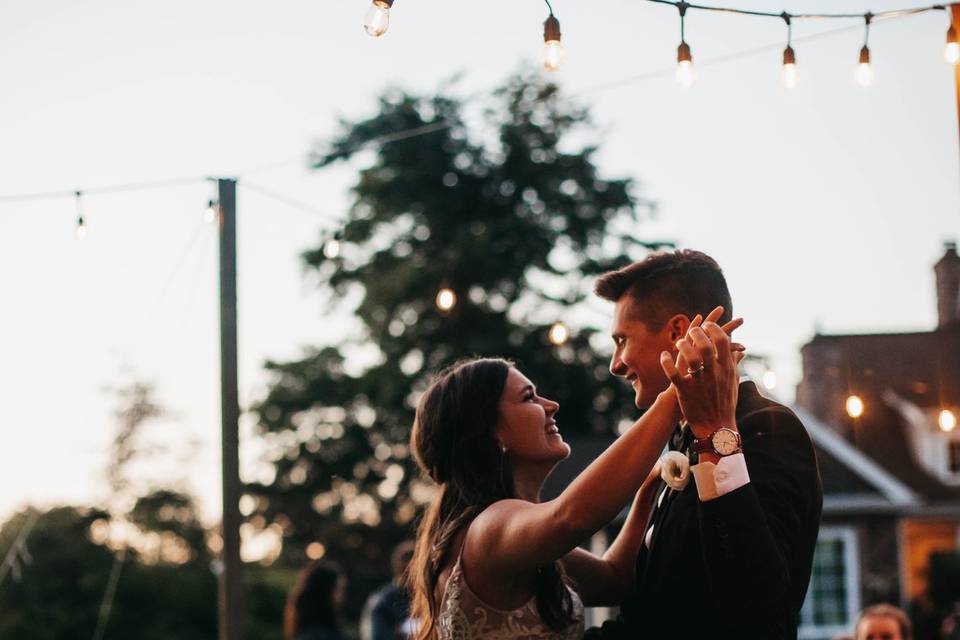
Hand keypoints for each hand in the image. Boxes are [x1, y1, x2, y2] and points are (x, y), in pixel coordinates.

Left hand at [659, 306, 742, 438]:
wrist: (716, 427)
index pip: (722, 341)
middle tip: (691, 331)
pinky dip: (667, 362)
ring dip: (683, 346)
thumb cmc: (725, 403)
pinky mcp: (685, 391)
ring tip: (679, 343)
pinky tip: (664, 355)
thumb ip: (734, 363)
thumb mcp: (733, 382)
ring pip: (691, 357)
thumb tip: (739, 349)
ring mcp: (699, 383)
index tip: (707, 324)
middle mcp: (714, 374)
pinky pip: (674, 373)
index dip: (714, 328)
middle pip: (706, 345)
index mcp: (726, 369)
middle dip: (697, 333)